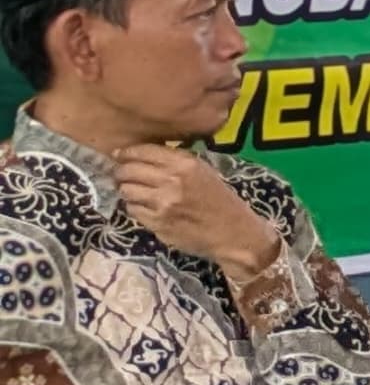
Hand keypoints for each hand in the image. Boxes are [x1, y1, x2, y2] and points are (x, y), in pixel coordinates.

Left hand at [112, 147, 287, 297]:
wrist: (233, 233)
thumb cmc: (219, 200)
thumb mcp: (203, 172)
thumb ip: (175, 162)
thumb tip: (139, 156)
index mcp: (186, 163)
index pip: (143, 151)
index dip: (127, 152)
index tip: (120, 156)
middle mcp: (172, 180)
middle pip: (129, 170)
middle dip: (121, 172)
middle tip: (122, 175)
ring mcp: (162, 203)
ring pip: (126, 190)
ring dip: (127, 191)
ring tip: (136, 193)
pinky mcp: (157, 222)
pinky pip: (132, 210)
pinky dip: (135, 208)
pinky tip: (147, 208)